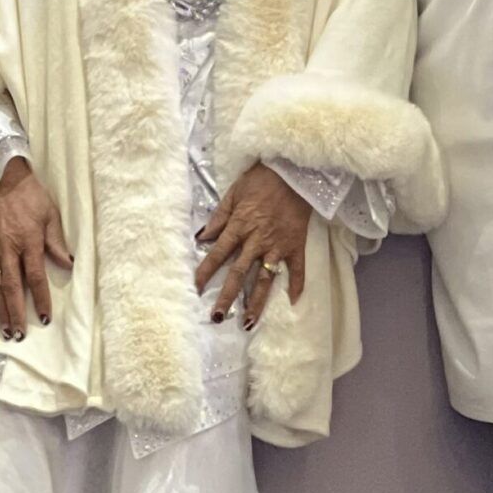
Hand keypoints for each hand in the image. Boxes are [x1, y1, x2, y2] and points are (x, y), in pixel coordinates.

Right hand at [0, 157, 73, 339]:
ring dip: (0, 310)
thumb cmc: (30, 196)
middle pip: (12, 287)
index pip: (35, 277)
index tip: (45, 318)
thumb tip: (69, 264)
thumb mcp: (50, 214)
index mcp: (29, 241)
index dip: (41, 299)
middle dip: (17, 313)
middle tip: (19, 336)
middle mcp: (8, 249)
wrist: (0, 179)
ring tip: (5, 331)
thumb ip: (57, 241)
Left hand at [195, 164, 310, 328]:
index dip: (205, 271)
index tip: (195, 287)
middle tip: (217, 317)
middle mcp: (257, 241)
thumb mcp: (234, 193)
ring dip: (256, 301)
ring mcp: (278, 246)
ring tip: (249, 321)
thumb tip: (202, 236)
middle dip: (227, 297)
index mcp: (240, 227)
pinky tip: (293, 302)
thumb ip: (219, 217)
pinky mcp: (296, 245)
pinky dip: (297, 285)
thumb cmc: (261, 179)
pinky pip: (297, 269)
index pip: (218, 254)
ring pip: (265, 279)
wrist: (294, 171)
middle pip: (239, 274)